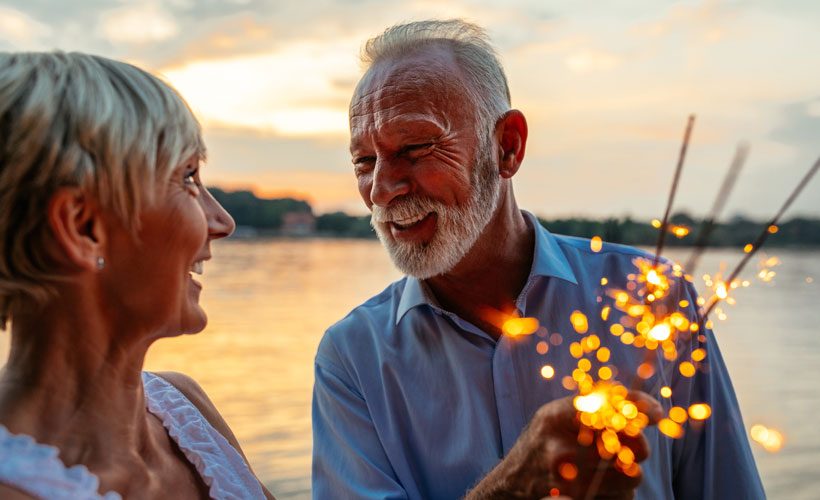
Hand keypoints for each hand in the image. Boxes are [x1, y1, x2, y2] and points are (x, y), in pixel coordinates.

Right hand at [465, 391, 662, 499]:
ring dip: (630, 472)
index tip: (659, 413)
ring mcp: (570, 482)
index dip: (640, 409)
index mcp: (555, 417)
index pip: (610, 407)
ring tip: (610, 466)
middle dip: (638, 445)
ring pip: (633, 476)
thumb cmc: (545, 440)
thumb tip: (652, 407)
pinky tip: (601, 484)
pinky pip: (623, 497)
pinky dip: (620, 491)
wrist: (513, 481)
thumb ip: (596, 403)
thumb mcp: (559, 413)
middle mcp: (561, 449)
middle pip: (631, 445)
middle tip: (631, 444)